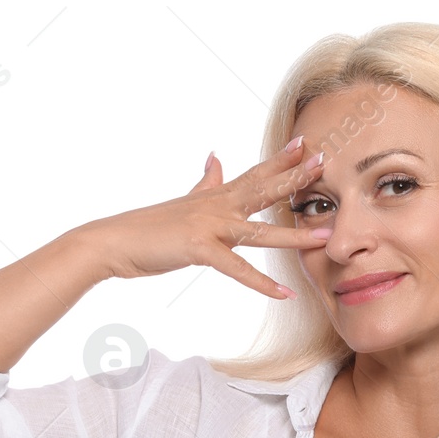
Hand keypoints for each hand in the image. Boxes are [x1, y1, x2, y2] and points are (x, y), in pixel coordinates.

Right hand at [78, 137, 330, 298]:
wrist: (113, 242)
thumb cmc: (148, 228)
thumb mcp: (183, 201)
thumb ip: (205, 182)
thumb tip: (215, 157)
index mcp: (214, 197)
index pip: (253, 174)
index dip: (280, 160)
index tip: (304, 144)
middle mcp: (215, 206)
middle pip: (262, 190)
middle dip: (294, 177)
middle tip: (325, 161)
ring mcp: (208, 226)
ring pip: (260, 230)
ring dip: (294, 234)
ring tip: (325, 235)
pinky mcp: (199, 249)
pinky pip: (237, 269)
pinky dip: (261, 284)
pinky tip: (284, 293)